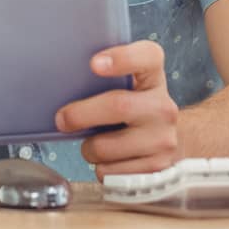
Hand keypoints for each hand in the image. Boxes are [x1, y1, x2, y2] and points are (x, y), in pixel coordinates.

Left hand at [55, 40, 178, 178]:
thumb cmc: (135, 108)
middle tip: (62, 119)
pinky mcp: (156, 168)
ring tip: (95, 142)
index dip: (121, 58)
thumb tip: (59, 81)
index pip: (147, 57)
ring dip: (89, 148)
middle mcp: (163, 106)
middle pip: (118, 105)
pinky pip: (111, 172)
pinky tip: (110, 159)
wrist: (169, 141)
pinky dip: (101, 167)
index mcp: (153, 76)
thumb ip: (105, 77)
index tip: (94, 64)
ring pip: (107, 146)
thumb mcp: (129, 85)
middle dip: (81, 115)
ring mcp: (163, 139)